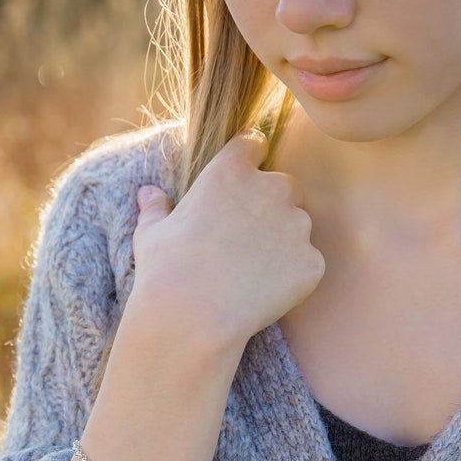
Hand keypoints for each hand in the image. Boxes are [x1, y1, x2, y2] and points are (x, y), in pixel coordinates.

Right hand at [129, 130, 324, 349]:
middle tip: (249, 241)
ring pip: (300, 227)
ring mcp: (297, 226)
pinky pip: (308, 265)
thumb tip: (148, 194)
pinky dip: (294, 277)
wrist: (193, 316)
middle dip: (273, 206)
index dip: (250, 161)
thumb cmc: (166, 272)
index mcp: (231, 172)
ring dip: (285, 242)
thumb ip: (156, 209)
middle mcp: (271, 190)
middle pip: (286, 187)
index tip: (245, 180)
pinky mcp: (311, 263)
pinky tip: (265, 294)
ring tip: (253, 273)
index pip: (253, 144)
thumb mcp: (151, 234)